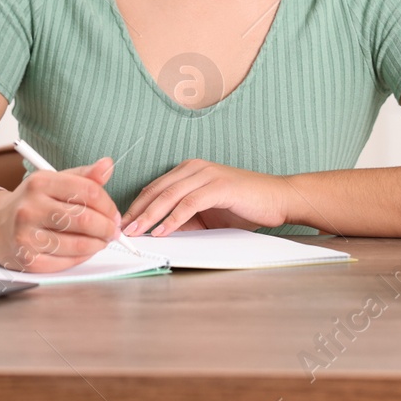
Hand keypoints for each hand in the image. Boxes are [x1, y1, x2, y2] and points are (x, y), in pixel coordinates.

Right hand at [0, 156, 122, 272]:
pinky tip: (85, 250)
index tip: (114, 213)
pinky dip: (83, 257)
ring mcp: (27, 236)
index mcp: (39, 183)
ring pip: (79, 243)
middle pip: (84, 219)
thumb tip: (108, 165)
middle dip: (107, 227)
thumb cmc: (31, 202)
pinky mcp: (29, 261)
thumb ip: (83, 176)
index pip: (87, 191)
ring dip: (99, 244)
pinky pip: (67, 261)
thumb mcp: (53, 181)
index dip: (108, 205)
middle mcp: (30, 208)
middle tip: (113, 230)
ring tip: (102, 240)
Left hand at [119, 159, 289, 236]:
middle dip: (137, 211)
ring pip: (169, 196)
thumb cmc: (245, 205)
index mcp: (189, 170)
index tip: (123, 223)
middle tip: (121, 229)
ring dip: (150, 216)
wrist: (278, 198)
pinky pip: (189, 203)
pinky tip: (163, 231)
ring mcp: (206, 175)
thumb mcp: (208, 213)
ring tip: (136, 232)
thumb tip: (158, 231)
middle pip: (156, 190)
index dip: (136, 205)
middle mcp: (194, 168)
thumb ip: (185, 218)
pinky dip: (173, 218)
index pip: (154, 188)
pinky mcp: (218, 186)